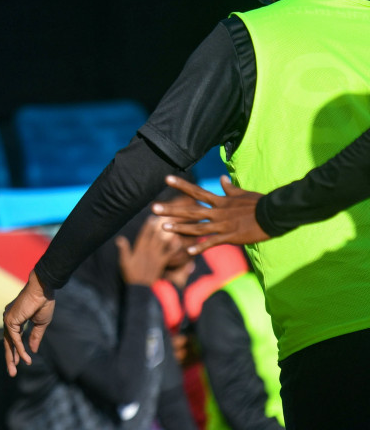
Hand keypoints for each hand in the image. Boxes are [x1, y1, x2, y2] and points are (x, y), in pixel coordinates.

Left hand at [3, 271, 55, 376]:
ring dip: (12, 358)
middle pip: (8, 342)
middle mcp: (9, 319)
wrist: (43, 290)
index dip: (16, 351)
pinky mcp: (10, 320)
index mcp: (15, 319)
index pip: (13, 338)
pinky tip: (25, 359)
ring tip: (14, 371)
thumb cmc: (43, 303)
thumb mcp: (40, 324)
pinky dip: (20, 349)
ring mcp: (8, 319)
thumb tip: (33, 350)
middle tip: (12, 372)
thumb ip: (35, 337)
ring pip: (9, 343)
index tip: (20, 362)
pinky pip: (15, 339)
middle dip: (10, 358)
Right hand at [115, 217, 184, 287]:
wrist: (140, 287)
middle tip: (164, 216)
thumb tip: (119, 238)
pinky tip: (178, 240)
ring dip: (167, 233)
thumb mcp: (124, 262)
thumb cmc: (131, 274)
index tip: (151, 217)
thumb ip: (123, 250)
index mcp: (139, 250)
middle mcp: (148, 251)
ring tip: (172, 224)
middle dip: (158, 226)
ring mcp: (156, 256)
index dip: (147, 226)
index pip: (143, 235)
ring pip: (162, 242)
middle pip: (154, 236)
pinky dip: (174, 247)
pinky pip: (170, 253)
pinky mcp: (162, 262)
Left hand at [152, 175, 270, 254]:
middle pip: (191, 210)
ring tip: (163, 228)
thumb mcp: (243, 193)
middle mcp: (218, 212)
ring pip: (197, 227)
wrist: (274, 214)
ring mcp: (223, 225)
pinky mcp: (230, 237)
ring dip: (180, 228)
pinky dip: (201, 247)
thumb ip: (230, 188)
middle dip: (172, 209)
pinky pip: (212, 243)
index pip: (197, 191)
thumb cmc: (260, 203)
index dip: (181, 185)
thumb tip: (222, 179)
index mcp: (220, 201)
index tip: (166, 178)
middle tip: (154, 208)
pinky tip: (189, 251)